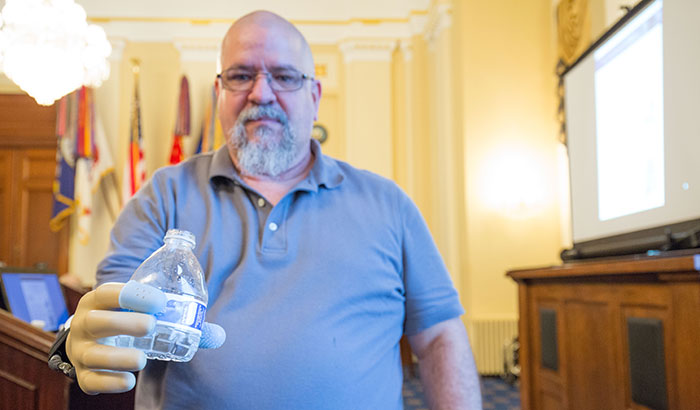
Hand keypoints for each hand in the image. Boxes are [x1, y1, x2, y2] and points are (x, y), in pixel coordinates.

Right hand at [66, 281, 225, 393]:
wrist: (92, 342)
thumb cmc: (126, 321)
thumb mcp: (143, 313)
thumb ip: (180, 321)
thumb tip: (219, 335)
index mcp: (99, 301)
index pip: (109, 292)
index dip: (133, 295)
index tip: (160, 301)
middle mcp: (84, 323)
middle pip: (98, 321)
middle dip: (124, 323)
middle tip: (151, 325)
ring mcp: (80, 351)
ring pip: (93, 354)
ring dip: (117, 357)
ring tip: (142, 360)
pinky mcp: (83, 375)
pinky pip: (90, 381)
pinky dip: (109, 382)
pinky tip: (128, 381)